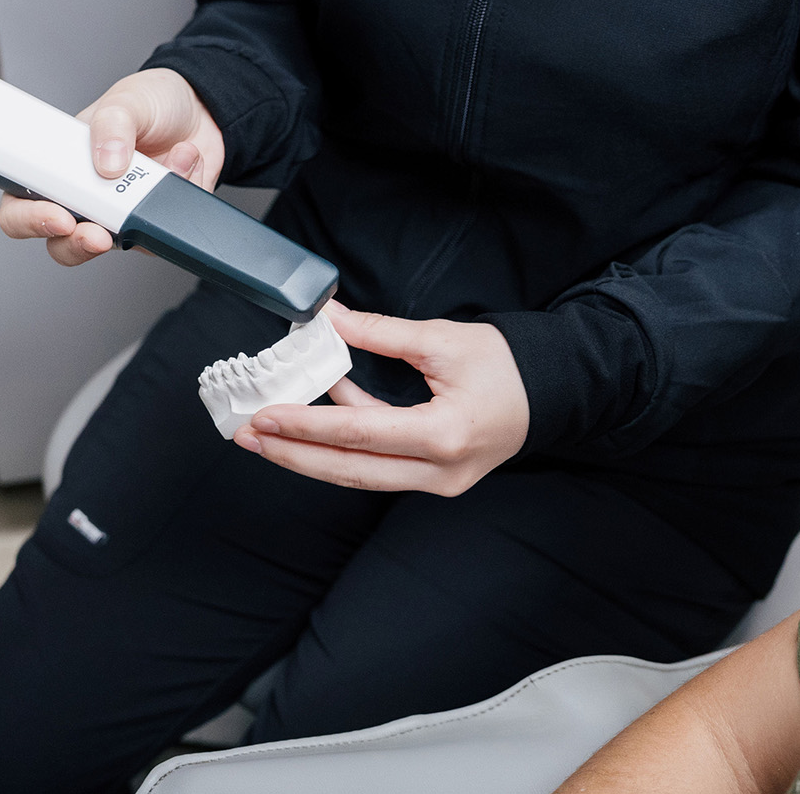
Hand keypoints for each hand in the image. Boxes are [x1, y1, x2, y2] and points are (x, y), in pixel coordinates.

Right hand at [0, 68, 224, 266]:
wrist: (199, 107)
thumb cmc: (149, 103)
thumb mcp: (125, 100)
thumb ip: (111, 125)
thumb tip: (107, 161)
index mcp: (59, 168)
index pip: (20, 206)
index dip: (29, 220)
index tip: (57, 217)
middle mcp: (85, 197)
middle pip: (61, 244)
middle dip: (80, 245)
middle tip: (100, 235)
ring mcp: (120, 214)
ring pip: (118, 246)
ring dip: (143, 213)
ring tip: (165, 167)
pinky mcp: (156, 222)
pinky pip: (166, 229)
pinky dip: (181, 190)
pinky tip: (186, 157)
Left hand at [234, 301, 529, 495]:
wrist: (552, 392)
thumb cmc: (507, 365)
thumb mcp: (442, 340)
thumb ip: (380, 333)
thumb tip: (328, 319)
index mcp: (446, 435)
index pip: (358, 434)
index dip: (306, 426)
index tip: (265, 416)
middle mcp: (440, 471)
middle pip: (350, 470)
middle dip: (292, 455)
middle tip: (248, 436)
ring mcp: (438, 481)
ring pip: (359, 474)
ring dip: (308, 455)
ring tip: (264, 436)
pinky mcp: (433, 477)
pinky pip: (376, 465)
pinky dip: (342, 444)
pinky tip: (312, 418)